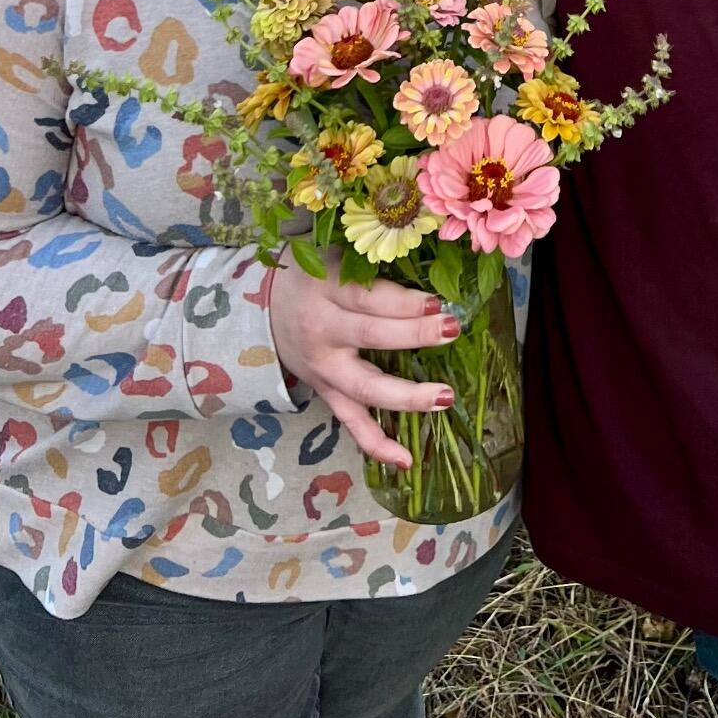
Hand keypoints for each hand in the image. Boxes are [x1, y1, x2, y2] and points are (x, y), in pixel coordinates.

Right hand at [268, 254, 460, 469]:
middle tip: (451, 330)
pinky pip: (350, 422)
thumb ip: (375, 266)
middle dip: (414, 335)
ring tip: (445, 396)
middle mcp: (322, 330)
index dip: (402, 302)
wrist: (265, 308)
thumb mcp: (336, 257)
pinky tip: (406, 460)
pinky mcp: (325, 393)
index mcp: (325, 288)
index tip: (437, 304)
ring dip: (406, 396)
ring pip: (364, 386)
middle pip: (370, 337)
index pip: (367, 297)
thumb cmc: (314, 275)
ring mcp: (323, 368)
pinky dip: (376, 444)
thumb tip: (433, 274)